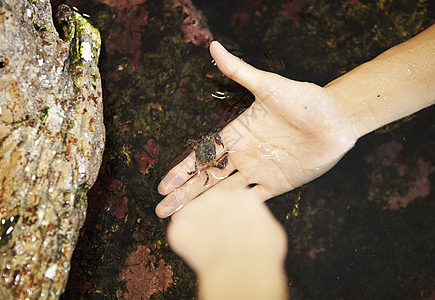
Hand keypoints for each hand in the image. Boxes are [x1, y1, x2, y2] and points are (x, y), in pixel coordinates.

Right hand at [156, 41, 357, 217]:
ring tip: (183, 220)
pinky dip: (237, 210)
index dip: (182, 171)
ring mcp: (259, 171)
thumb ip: (239, 71)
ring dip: (204, 206)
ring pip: (226, 193)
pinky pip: (253, 200)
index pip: (202, 156)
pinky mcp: (278, 184)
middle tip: (162, 211)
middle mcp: (243, 155)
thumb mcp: (268, 85)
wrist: (336, 119)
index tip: (163, 185)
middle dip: (185, 194)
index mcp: (236, 135)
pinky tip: (218, 223)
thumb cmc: (304, 100)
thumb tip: (213, 45)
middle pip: (208, 179)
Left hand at [167, 185, 287, 298]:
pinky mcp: (180, 225)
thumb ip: (256, 221)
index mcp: (240, 194)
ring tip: (205, 246)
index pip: (229, 198)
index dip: (228, 213)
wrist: (242, 269)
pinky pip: (179, 232)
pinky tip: (196, 252)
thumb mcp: (270, 230)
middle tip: (215, 236)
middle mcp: (216, 195)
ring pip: (191, 215)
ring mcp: (196, 208)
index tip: (229, 224)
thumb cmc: (261, 252)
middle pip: (208, 202)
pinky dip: (184, 242)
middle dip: (209, 217)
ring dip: (195, 228)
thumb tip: (252, 225)